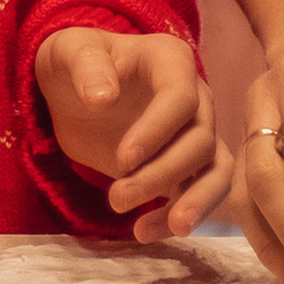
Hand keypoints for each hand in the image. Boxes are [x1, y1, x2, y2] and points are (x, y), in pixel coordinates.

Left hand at [35, 29, 235, 241]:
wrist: (74, 91)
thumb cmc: (74, 62)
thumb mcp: (68, 51)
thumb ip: (85, 66)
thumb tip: (103, 97)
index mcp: (170, 60)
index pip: (182, 96)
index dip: (158, 130)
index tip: (123, 160)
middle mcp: (196, 96)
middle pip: (200, 140)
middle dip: (162, 174)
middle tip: (116, 199)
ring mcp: (197, 133)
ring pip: (216, 172)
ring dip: (189, 204)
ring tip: (146, 232)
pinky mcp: (187, 167)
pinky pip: (200, 194)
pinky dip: (177, 216)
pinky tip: (144, 232)